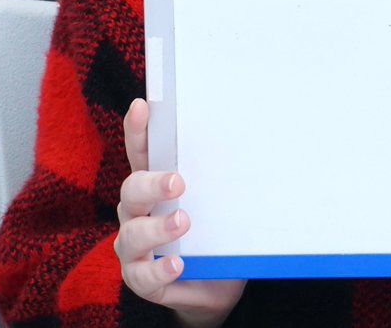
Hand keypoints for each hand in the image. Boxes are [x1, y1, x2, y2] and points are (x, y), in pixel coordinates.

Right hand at [114, 99, 245, 327]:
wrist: (214, 284)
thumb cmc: (214, 233)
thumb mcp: (219, 202)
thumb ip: (223, 178)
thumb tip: (258, 143)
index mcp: (153, 185)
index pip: (140, 153)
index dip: (137, 130)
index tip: (142, 106)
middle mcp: (137, 212)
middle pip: (131, 189)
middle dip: (151, 183)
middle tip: (178, 182)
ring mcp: (134, 246)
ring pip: (132, 234)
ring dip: (157, 228)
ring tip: (184, 222)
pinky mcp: (141, 278)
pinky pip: (141, 276)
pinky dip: (159, 270)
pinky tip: (177, 264)